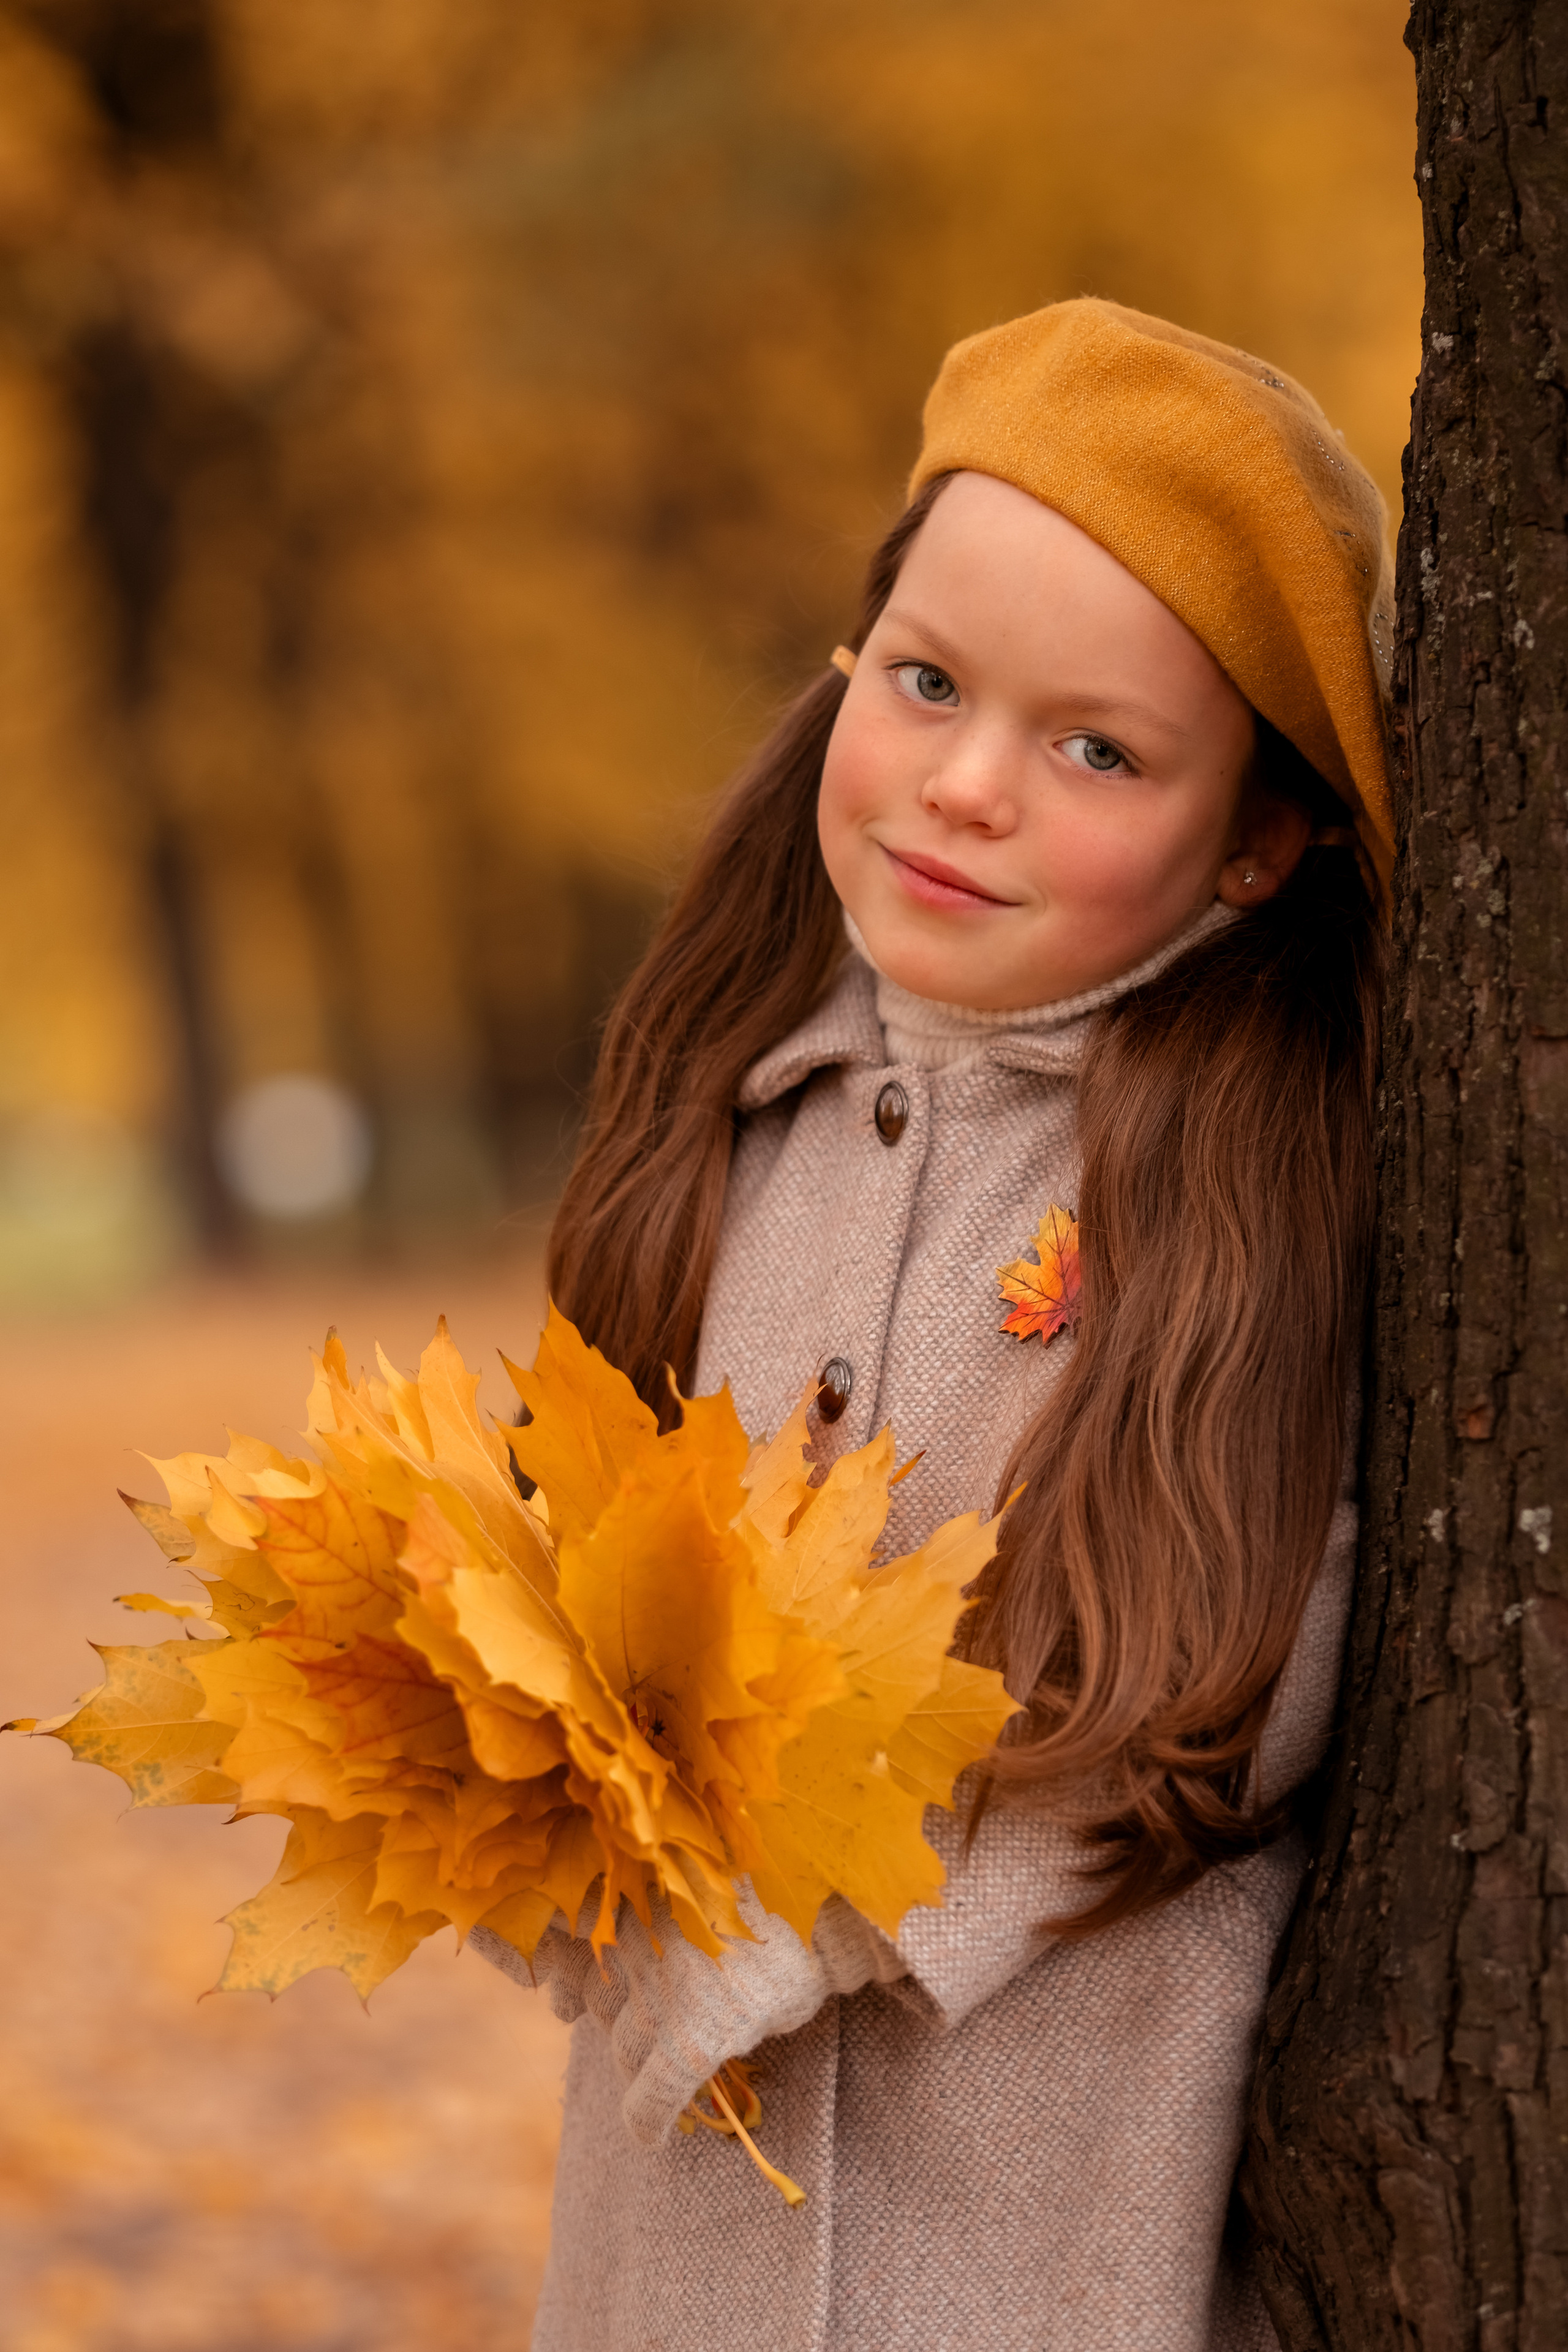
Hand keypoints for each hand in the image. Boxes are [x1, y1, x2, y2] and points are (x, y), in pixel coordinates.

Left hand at [470, 1883, 901, 2145]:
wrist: (829, 1911)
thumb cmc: (765, 1894)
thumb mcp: (693, 1885)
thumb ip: (644, 1912)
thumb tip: (584, 1961)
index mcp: (628, 1892)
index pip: (560, 1943)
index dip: (563, 1978)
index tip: (563, 1995)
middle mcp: (633, 1937)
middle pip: (597, 2002)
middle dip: (615, 2017)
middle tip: (644, 2024)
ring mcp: (661, 1988)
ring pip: (621, 2048)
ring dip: (638, 2062)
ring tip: (667, 2065)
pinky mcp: (692, 2035)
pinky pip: (651, 2097)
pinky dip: (649, 2119)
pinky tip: (655, 2136)